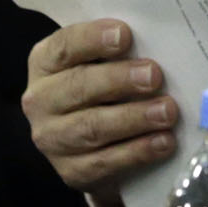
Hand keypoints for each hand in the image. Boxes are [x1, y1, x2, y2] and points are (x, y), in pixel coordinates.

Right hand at [20, 19, 177, 206]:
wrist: (88, 142)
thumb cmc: (100, 88)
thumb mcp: (99, 62)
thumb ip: (117, 51)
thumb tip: (158, 41)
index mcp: (44, 62)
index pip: (64, 46)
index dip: (93, 40)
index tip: (125, 35)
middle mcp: (40, 101)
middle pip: (78, 87)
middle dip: (119, 80)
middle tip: (154, 76)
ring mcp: (52, 139)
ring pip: (92, 128)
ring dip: (133, 118)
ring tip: (167, 111)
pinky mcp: (71, 171)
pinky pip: (104, 163)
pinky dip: (137, 152)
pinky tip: (163, 142)